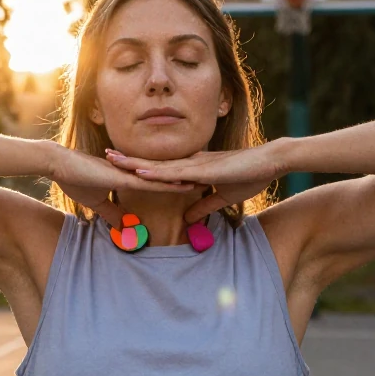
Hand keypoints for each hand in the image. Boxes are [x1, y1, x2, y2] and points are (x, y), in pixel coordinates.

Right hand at [50, 145, 194, 222]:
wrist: (60, 164)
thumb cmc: (76, 179)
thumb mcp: (97, 203)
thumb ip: (112, 214)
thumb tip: (123, 228)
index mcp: (129, 176)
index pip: (156, 179)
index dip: (174, 181)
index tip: (193, 183)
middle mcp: (133, 172)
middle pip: (165, 175)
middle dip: (185, 178)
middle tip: (207, 179)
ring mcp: (129, 172)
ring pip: (162, 177)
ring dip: (182, 180)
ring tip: (202, 181)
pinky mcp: (122, 176)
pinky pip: (149, 180)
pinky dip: (165, 183)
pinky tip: (180, 184)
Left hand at [104, 144, 285, 223]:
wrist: (270, 162)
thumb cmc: (249, 176)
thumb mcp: (221, 197)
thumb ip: (204, 207)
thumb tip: (189, 219)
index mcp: (192, 168)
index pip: (160, 169)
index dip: (139, 166)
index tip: (119, 165)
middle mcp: (189, 163)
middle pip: (152, 163)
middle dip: (128, 160)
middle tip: (104, 155)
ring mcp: (195, 165)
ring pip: (158, 165)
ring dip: (135, 163)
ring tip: (113, 159)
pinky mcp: (203, 169)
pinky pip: (175, 172)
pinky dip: (156, 173)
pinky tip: (141, 172)